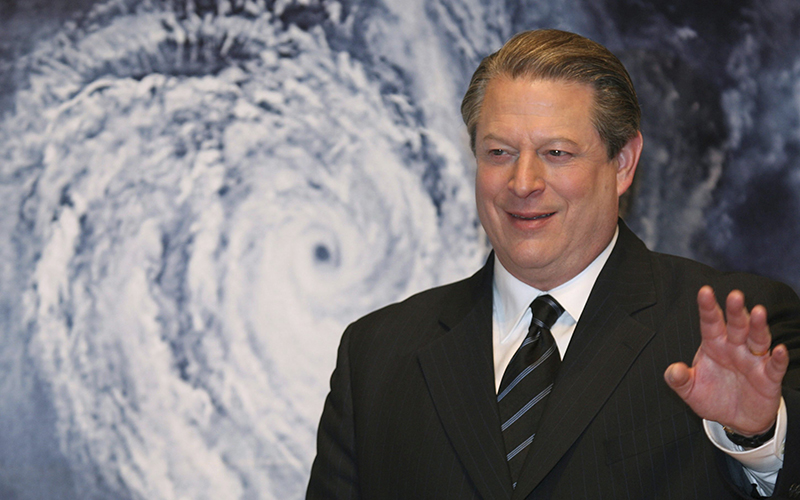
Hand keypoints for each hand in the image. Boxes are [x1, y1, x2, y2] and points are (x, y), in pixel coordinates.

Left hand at [664, 286, 787, 435]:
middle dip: (735, 311)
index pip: (710, 322)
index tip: (704, 291)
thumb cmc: (712, 397)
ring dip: (758, 326)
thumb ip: (679, 380)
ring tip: (758, 312)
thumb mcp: (690, 390)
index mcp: (714, 345)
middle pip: (736, 325)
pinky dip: (778, 358)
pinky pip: (774, 366)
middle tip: (734, 295)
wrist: (735, 420)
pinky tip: (778, 350)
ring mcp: (753, 361)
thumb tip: (672, 371)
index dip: (707, 307)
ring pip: (757, 339)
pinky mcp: (768, 378)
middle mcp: (735, 348)